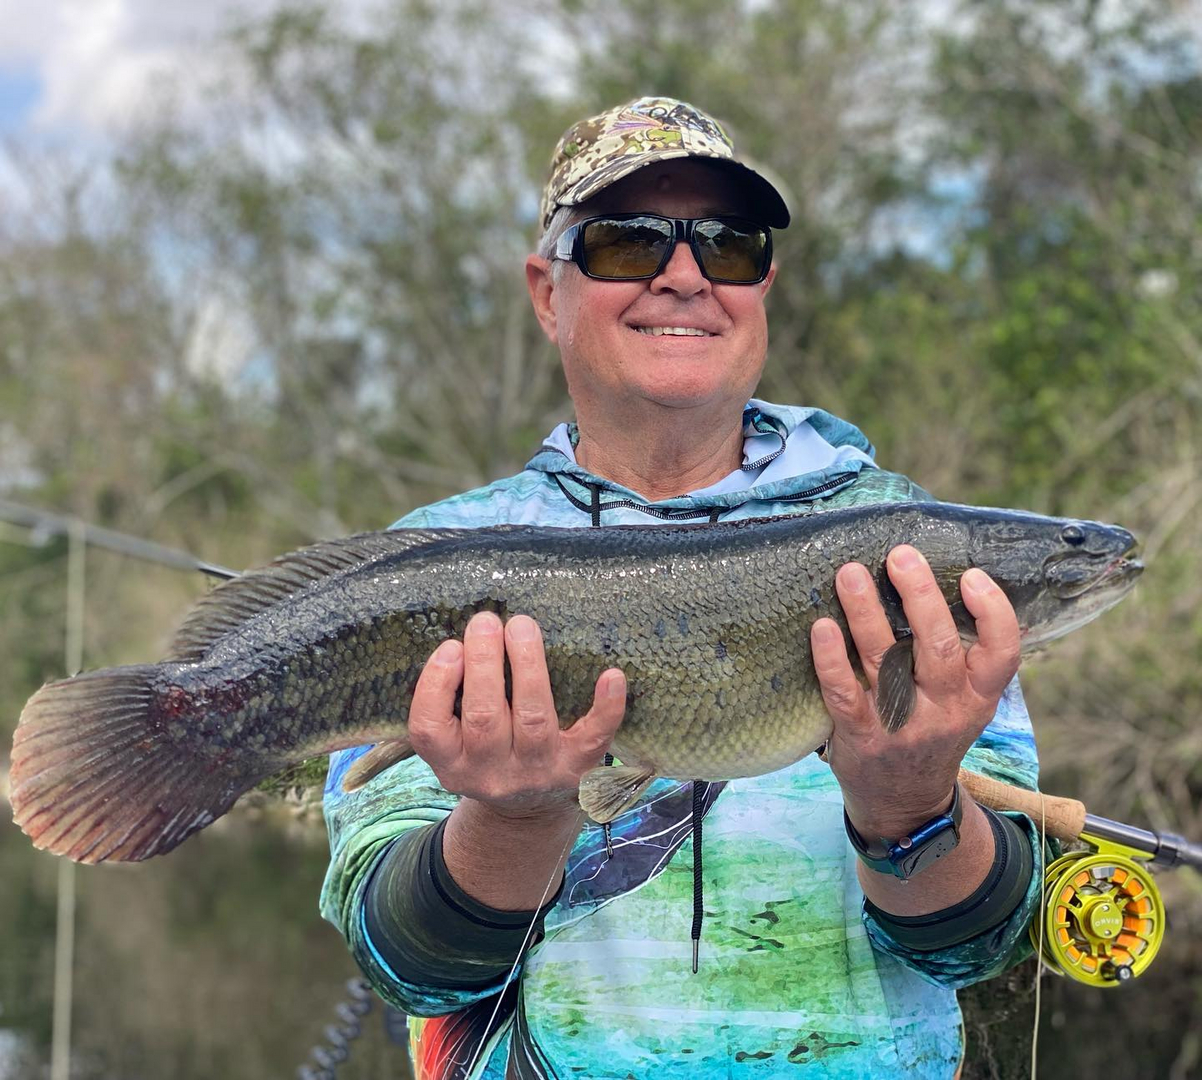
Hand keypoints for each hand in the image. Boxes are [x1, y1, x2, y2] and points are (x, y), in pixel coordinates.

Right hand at [408, 611, 626, 819]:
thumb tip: (463, 639)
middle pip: (484, 718)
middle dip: (485, 664)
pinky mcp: (578, 769)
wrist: (528, 811)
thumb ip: (450, 702)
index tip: (451, 647)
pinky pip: (595, 738)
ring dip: (528, 667)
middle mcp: (492, 774)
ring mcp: (538, 773)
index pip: (429, 729)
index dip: (436, 685)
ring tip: (521, 627)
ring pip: (533, 719)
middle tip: (486, 620)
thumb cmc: (488, 754)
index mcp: (452, 765)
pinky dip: (606, 707)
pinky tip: (611, 675)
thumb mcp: (456, 742)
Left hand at [810, 544, 1019, 838]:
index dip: (992, 613)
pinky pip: (843, 693)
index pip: (1003, 653)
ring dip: (866, 613)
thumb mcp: (963, 701)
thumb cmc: (931, 729)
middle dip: (920, 598)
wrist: (904, 804)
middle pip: (939, 649)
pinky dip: (831, 659)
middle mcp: (946, 710)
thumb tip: (937, 575)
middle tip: (900, 555)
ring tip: (850, 573)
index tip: (971, 576)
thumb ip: (961, 654)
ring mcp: (902, 725)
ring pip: (886, 662)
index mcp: (978, 696)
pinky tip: (822, 627)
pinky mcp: (860, 737)